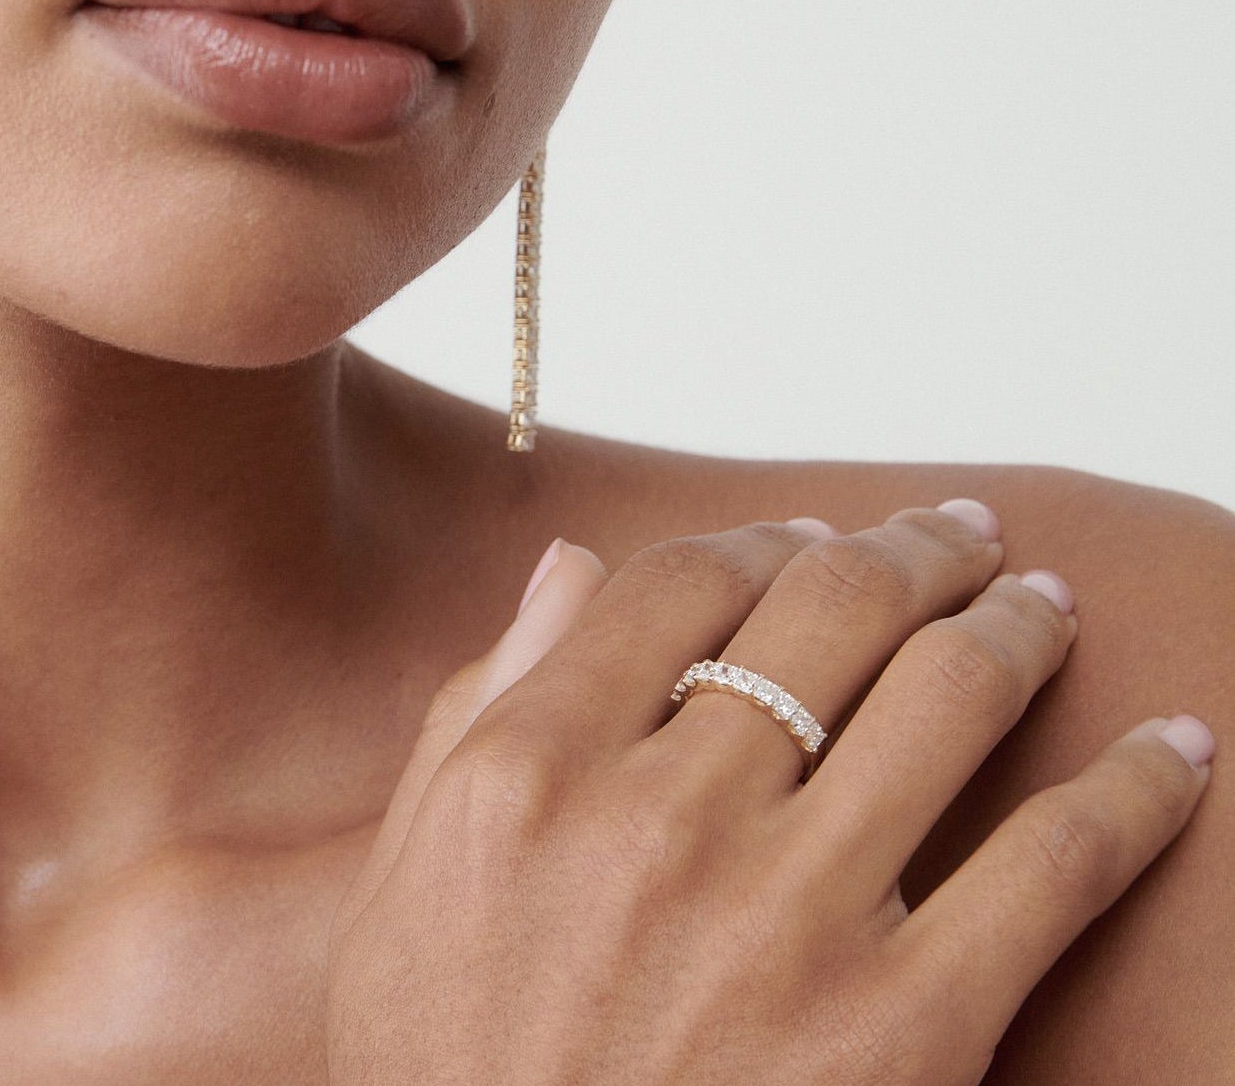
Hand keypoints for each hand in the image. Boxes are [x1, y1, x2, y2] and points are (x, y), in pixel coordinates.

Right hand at [325, 504, 1213, 1083]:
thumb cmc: (445, 1070)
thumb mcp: (408, 879)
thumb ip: (478, 706)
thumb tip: (569, 565)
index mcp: (533, 767)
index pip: (680, 582)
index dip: (761, 536)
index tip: (809, 534)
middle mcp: (661, 816)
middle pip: (825, 607)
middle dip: (906, 548)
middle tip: (954, 534)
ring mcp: (790, 918)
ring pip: (944, 696)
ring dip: (1014, 623)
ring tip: (1041, 601)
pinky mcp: (908, 1032)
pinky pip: (1051, 866)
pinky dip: (1135, 790)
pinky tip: (1179, 746)